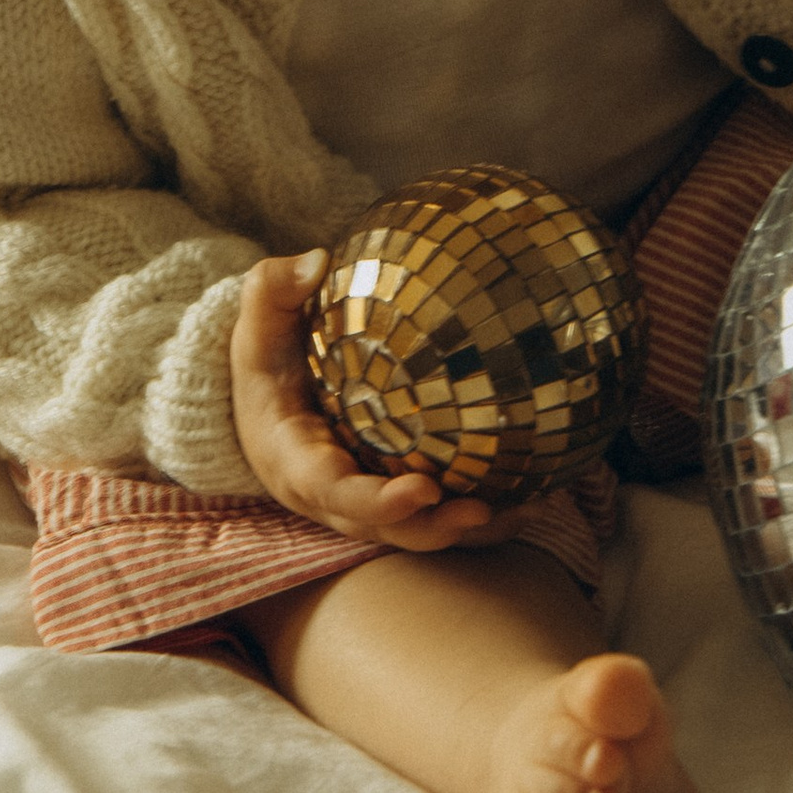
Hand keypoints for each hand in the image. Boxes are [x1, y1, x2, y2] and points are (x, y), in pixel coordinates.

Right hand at [229, 252, 502, 548]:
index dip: (377, 502)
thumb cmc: (269, 359)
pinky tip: (534, 495)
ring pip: (418, 530)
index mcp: (296, 464)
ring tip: (526, 508)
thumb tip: (315, 262)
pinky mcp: (395, 494)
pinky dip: (484, 515)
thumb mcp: (258, 325)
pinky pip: (438, 513)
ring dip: (469, 529)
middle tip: (482, 509)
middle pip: (385, 528)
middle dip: (432, 527)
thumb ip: (272, 291)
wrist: (270, 399)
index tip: (422, 491)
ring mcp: (367, 502)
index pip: (334, 493)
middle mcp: (333, 497)